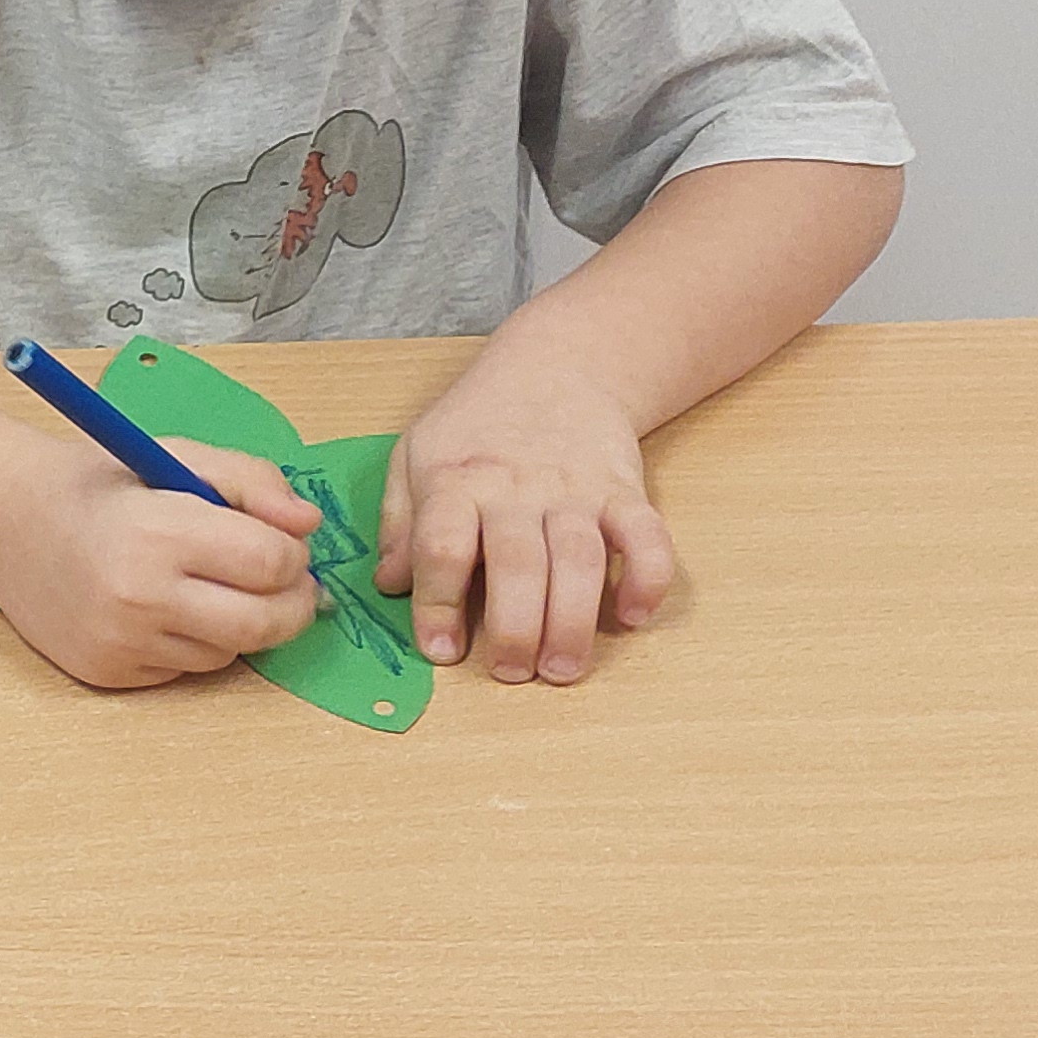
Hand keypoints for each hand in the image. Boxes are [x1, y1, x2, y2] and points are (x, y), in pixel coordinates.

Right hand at [0, 436, 323, 688]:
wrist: (9, 524)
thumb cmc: (101, 486)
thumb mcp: (174, 456)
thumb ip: (251, 480)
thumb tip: (308, 524)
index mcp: (157, 530)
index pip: (269, 562)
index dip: (293, 554)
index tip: (285, 542)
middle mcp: (138, 594)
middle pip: (262, 623)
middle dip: (293, 604)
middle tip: (290, 585)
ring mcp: (121, 641)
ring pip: (230, 651)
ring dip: (241, 623)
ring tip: (212, 585)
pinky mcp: (110, 672)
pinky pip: (187, 669)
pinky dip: (196, 642)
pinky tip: (168, 608)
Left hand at [379, 350, 675, 682]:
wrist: (557, 364)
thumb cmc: (477, 422)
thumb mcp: (416, 453)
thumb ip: (399, 521)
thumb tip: (389, 586)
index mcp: (456, 481)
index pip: (442, 546)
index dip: (438, 604)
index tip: (440, 652)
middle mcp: (515, 488)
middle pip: (516, 562)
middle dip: (514, 627)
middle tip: (512, 674)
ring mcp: (575, 490)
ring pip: (579, 559)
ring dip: (573, 620)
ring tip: (562, 669)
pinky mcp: (624, 490)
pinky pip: (646, 535)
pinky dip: (647, 577)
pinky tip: (633, 615)